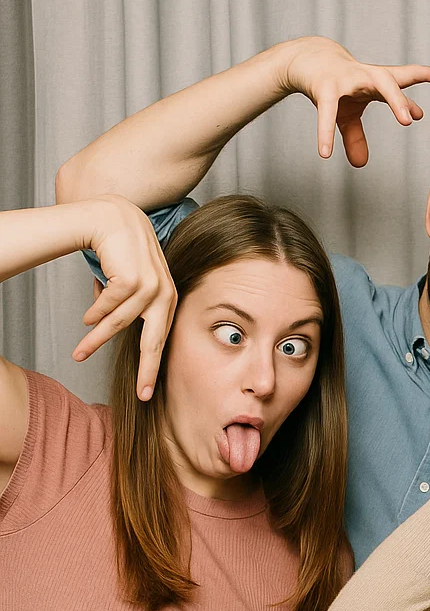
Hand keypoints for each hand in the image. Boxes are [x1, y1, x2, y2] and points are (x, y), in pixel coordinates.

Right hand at [75, 195, 176, 400]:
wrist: (111, 215)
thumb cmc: (119, 248)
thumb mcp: (132, 278)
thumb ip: (129, 303)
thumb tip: (110, 326)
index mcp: (169, 297)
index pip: (162, 337)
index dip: (154, 365)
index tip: (147, 390)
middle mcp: (166, 294)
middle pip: (154, 341)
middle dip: (148, 370)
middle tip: (143, 395)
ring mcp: (152, 286)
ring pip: (121, 324)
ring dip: (97, 339)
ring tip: (80, 353)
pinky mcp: (135, 280)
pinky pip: (109, 306)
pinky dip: (94, 314)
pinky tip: (85, 319)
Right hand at [276, 36, 429, 163]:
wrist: (305, 58)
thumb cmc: (334, 83)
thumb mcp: (346, 112)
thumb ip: (356, 136)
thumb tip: (361, 164)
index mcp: (374, 81)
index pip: (403, 77)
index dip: (424, 75)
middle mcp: (365, 76)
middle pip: (390, 81)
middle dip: (404, 97)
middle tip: (417, 117)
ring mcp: (346, 78)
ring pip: (376, 83)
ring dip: (395, 99)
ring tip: (408, 122)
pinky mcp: (324, 86)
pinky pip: (327, 112)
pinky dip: (326, 132)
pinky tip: (325, 153)